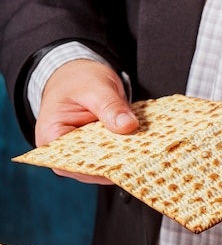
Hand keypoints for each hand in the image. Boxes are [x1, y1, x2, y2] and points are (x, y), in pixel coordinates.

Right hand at [35, 59, 138, 183]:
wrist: (78, 76)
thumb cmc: (78, 80)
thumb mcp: (95, 87)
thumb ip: (110, 106)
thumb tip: (128, 126)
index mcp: (51, 136)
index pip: (75, 162)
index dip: (101, 166)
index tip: (126, 162)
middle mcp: (62, 152)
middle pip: (91, 168)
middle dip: (116, 164)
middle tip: (144, 159)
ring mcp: (79, 155)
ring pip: (103, 166)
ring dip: (123, 161)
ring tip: (146, 155)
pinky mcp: (95, 153)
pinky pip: (110, 158)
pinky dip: (124, 154)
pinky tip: (140, 150)